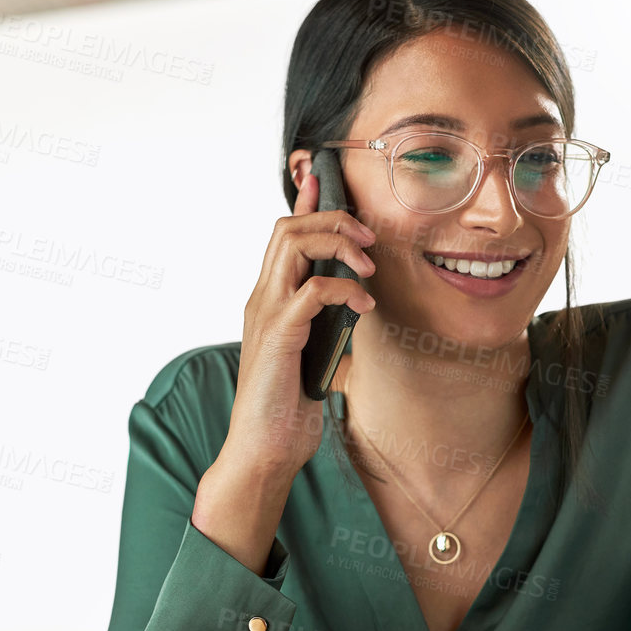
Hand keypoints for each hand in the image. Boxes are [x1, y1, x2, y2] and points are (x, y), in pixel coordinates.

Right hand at [225, 164, 377, 483]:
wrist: (264, 448)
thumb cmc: (287, 407)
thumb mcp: (311, 354)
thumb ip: (323, 325)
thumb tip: (351, 305)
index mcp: (269, 299)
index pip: (282, 235)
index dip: (305, 203)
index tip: (325, 182)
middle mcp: (262, 298)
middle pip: (287, 227)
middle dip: (333, 220)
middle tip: (368, 240)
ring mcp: (266, 313)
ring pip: (293, 244)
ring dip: (338, 243)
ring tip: (367, 266)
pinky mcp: (278, 334)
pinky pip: (314, 290)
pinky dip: (345, 290)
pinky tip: (364, 307)